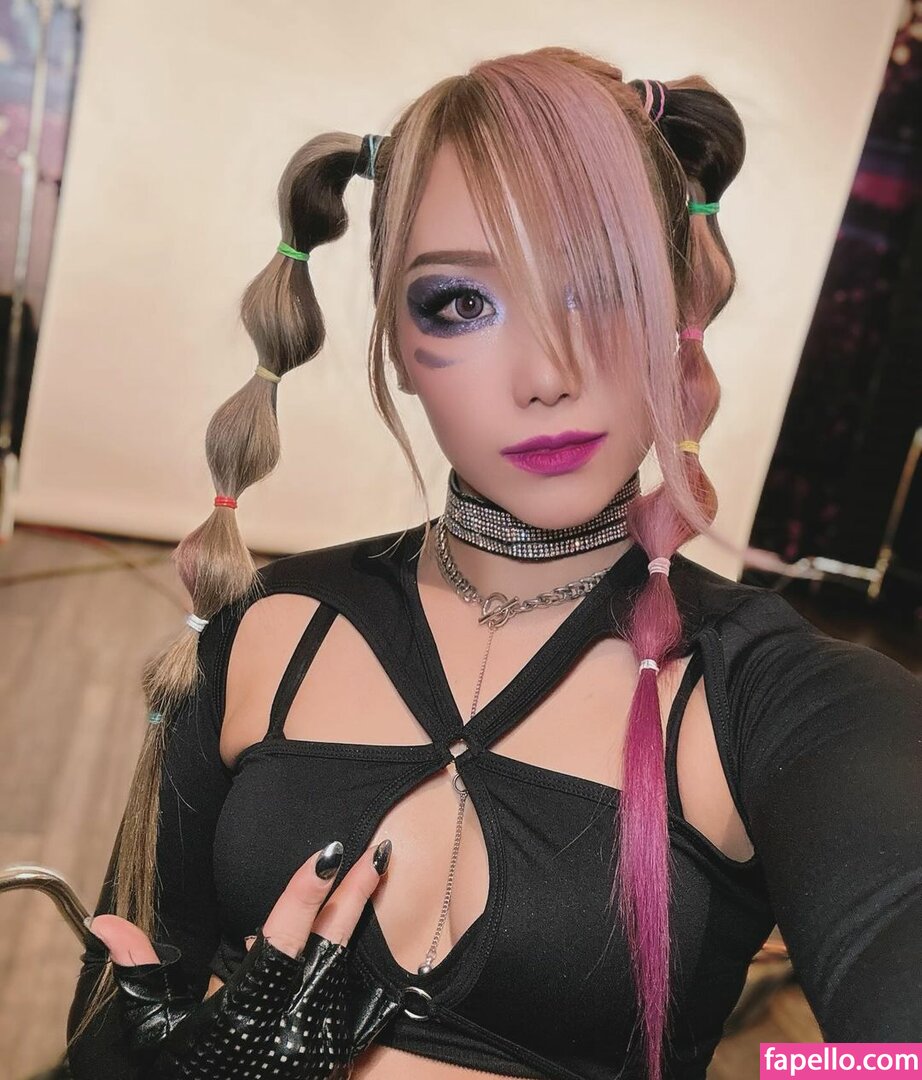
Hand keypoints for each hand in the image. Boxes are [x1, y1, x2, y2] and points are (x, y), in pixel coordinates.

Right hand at [86, 838, 393, 1078]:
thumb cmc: (186, 1073)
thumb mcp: (156, 1029)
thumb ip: (141, 971)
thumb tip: (105, 922)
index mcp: (250, 1007)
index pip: (284, 937)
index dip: (307, 891)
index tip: (330, 852)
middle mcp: (293, 1020)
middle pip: (333, 943)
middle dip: (358, 892)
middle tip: (379, 849)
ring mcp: (319, 1037)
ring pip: (347, 963)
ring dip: (359, 915)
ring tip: (374, 868)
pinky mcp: (334, 1051)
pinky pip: (352, 994)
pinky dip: (349, 957)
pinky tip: (354, 924)